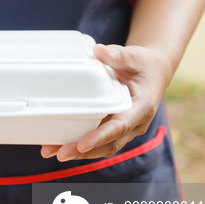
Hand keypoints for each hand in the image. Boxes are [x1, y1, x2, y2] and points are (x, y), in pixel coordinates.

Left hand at [40, 44, 170, 161]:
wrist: (152, 72)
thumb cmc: (142, 64)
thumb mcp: (133, 57)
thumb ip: (117, 55)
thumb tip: (99, 50)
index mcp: (141, 108)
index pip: (120, 126)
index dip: (101, 136)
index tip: (82, 144)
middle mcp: (135, 124)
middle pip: (109, 143)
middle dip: (84, 151)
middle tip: (60, 153)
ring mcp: (125, 129)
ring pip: (102, 147)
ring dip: (78, 152)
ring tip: (52, 152)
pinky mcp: (114, 129)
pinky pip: (98, 142)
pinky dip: (80, 146)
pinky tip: (58, 145)